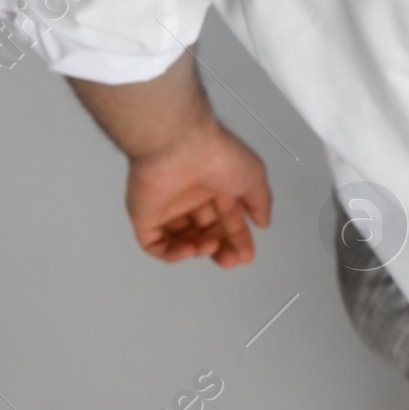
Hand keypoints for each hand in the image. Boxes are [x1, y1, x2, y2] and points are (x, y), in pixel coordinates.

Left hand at [125, 122, 271, 266]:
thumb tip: (263, 221)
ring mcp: (166, 205)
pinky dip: (171, 254)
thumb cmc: (216, 155)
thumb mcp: (253, 177)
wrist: (180, 149)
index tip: (246, 255)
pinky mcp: (145, 215)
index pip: (227, 218)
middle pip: (205, 231)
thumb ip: (260, 202)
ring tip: (207, 247)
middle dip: (219, 248)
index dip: (238, 238)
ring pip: (180, 240)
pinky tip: (188, 250)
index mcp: (215, 185)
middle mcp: (191, 195)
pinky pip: (154, 243)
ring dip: (198, 250)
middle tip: (229, 260)